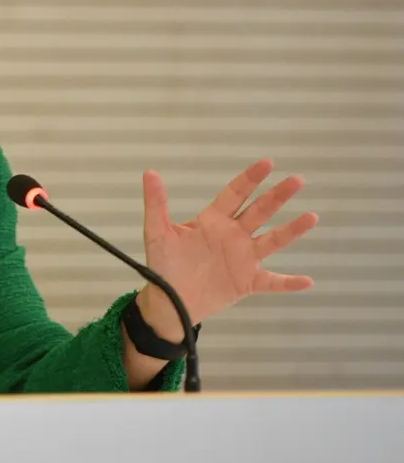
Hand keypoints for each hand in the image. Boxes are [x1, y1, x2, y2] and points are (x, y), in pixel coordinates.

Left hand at [136, 158, 316, 338]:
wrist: (168, 300)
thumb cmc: (163, 264)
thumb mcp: (157, 232)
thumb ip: (156, 203)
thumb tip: (149, 172)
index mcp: (214, 221)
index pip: (236, 194)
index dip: (251, 178)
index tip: (268, 163)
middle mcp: (233, 235)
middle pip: (260, 211)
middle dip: (277, 196)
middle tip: (297, 180)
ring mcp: (243, 259)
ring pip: (272, 241)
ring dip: (292, 230)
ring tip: (312, 217)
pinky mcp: (247, 282)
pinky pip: (272, 283)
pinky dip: (289, 283)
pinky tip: (308, 281)